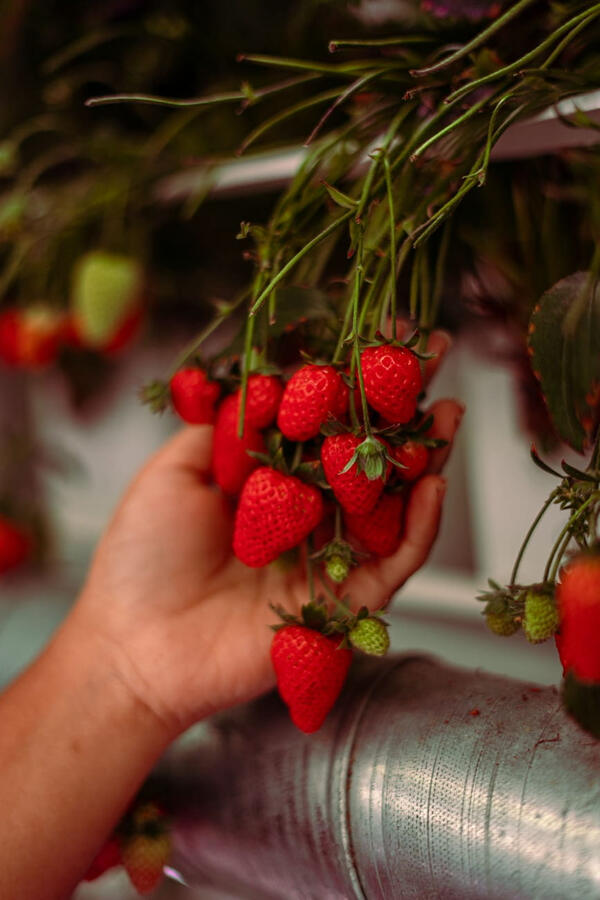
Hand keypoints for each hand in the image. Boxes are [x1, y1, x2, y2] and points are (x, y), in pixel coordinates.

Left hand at [74, 330, 462, 737]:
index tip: (378, 338)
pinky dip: (420, 527)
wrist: (135, 645)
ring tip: (450, 415)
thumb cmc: (143, 559)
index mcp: (269, 482)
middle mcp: (306, 515)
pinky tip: (433, 485)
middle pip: (366, 456)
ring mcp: (330, 558)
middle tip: (433, 361)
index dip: (350, 383)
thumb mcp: (174, 471)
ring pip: (393, 505)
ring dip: (427, 459)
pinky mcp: (345, 605)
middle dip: (402, 408)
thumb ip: (225, 427)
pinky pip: (394, 563)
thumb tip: (267, 382)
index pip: (322, 423)